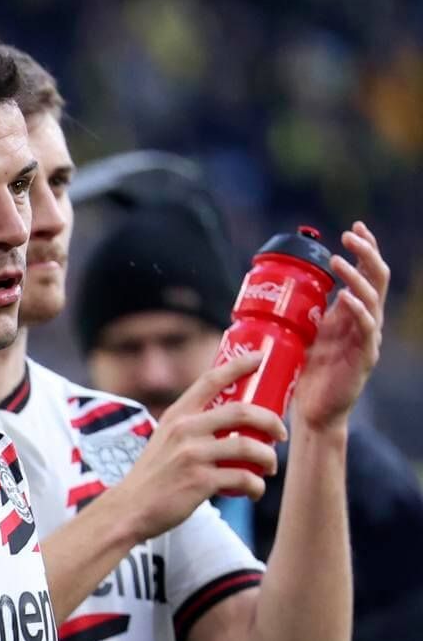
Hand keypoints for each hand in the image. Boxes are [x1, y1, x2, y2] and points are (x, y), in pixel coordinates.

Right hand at [103, 352, 283, 539]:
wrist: (129, 509)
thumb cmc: (153, 476)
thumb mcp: (164, 440)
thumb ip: (191, 428)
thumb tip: (231, 425)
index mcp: (177, 415)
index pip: (211, 379)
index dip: (240, 364)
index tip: (261, 358)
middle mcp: (185, 430)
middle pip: (242, 411)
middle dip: (272, 421)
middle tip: (281, 434)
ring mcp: (192, 455)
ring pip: (250, 446)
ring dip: (270, 458)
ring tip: (270, 467)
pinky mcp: (200, 481)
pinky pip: (244, 479)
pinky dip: (256, 487)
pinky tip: (254, 491)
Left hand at [295, 221, 387, 434]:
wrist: (313, 412)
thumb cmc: (306, 374)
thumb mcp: (300, 334)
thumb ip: (295, 312)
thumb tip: (264, 291)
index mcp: (349, 313)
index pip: (365, 274)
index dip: (364, 250)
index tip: (353, 228)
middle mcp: (363, 321)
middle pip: (376, 278)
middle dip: (366, 253)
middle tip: (350, 236)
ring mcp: (367, 338)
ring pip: (372, 298)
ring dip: (357, 276)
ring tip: (339, 261)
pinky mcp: (364, 357)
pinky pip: (366, 329)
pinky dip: (359, 310)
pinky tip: (348, 298)